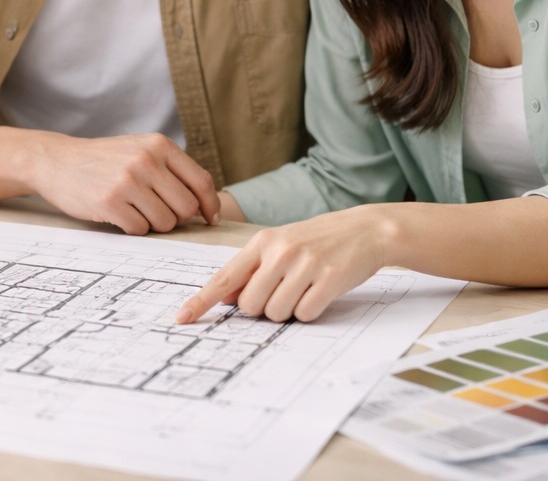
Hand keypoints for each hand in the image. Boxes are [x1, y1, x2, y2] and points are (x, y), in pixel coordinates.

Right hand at [31, 133, 220, 234]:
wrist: (57, 161)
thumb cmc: (104, 160)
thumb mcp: (139, 149)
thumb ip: (171, 169)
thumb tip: (205, 204)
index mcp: (159, 145)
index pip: (201, 181)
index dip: (209, 205)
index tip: (209, 219)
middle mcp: (146, 160)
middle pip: (186, 208)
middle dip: (176, 218)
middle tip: (158, 213)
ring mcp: (128, 181)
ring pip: (165, 222)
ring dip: (153, 224)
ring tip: (134, 210)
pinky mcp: (110, 202)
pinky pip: (140, 229)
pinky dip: (133, 228)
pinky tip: (118, 214)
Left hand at [176, 205, 391, 323]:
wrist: (365, 230)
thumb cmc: (317, 241)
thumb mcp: (280, 245)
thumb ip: (252, 269)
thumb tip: (225, 297)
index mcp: (262, 242)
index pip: (224, 277)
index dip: (201, 301)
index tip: (182, 318)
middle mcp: (280, 252)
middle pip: (249, 305)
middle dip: (262, 308)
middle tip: (282, 291)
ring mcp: (305, 265)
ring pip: (276, 313)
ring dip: (287, 311)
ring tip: (303, 289)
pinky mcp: (329, 280)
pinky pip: (305, 314)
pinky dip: (309, 312)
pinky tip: (319, 292)